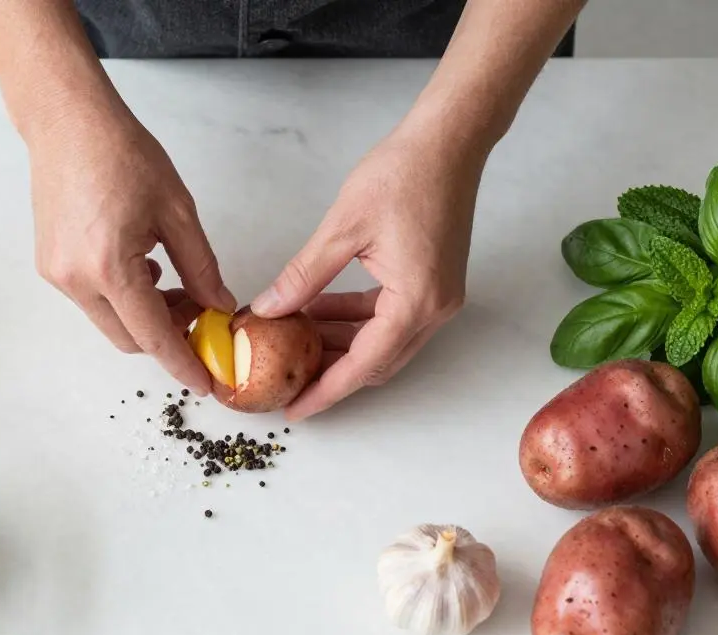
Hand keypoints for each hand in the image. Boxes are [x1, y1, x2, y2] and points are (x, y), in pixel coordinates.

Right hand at [28, 108, 236, 394]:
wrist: (68, 123)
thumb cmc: (122, 154)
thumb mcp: (177, 211)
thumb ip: (201, 267)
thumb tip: (218, 305)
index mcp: (110, 268)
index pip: (153, 336)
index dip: (183, 364)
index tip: (207, 383)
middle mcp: (76, 280)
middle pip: (129, 338)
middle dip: (168, 338)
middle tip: (202, 316)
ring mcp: (57, 275)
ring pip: (111, 321)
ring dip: (145, 317)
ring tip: (177, 286)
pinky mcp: (50, 265)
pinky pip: (92, 300)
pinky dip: (123, 299)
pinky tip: (144, 270)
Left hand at [251, 118, 487, 419]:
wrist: (448, 141)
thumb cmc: (402, 174)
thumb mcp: (341, 229)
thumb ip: (304, 277)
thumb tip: (269, 311)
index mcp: (415, 302)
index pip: (363, 365)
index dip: (325, 391)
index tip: (295, 410)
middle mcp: (434, 309)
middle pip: (376, 362)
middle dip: (329, 373)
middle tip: (286, 379)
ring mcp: (438, 297)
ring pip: (382, 341)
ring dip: (340, 344)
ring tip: (293, 342)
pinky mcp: (433, 282)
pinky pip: (390, 317)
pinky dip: (356, 320)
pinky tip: (319, 311)